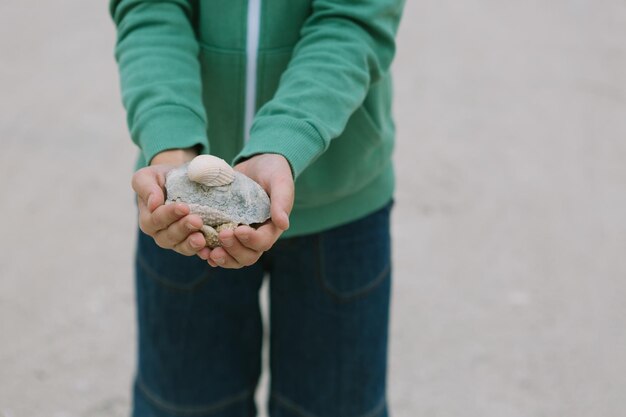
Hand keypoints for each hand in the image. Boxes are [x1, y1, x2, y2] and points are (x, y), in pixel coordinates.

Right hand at [132, 149, 207, 255]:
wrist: (182, 181)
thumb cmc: (162, 178)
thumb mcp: (149, 177)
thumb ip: (146, 188)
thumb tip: (153, 204)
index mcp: (148, 219)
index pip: (156, 220)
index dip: (169, 214)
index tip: (184, 207)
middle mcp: (160, 233)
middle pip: (169, 236)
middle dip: (183, 229)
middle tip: (197, 221)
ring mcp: (177, 241)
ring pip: (182, 247)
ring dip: (191, 244)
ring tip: (202, 239)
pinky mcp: (192, 243)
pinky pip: (196, 251)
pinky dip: (203, 252)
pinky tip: (210, 251)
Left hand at [202, 153, 293, 267]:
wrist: (258, 163)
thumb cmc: (273, 171)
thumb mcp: (280, 182)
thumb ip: (282, 202)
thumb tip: (283, 225)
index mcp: (271, 228)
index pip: (263, 242)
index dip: (251, 240)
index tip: (238, 229)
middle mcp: (256, 236)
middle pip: (247, 256)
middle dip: (234, 250)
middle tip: (222, 235)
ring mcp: (239, 235)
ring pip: (232, 257)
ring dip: (221, 257)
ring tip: (208, 252)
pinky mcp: (225, 229)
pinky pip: (218, 248)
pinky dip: (210, 252)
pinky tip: (200, 249)